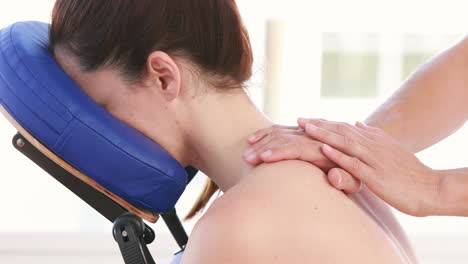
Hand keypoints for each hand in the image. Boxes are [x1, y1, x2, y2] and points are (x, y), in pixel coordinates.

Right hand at [243, 125, 361, 192]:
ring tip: (245, 155)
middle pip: (285, 138)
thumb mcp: (356, 182)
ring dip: (261, 142)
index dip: (281, 152)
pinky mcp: (300, 132)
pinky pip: (280, 128)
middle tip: (247, 159)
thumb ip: (346, 180)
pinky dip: (265, 132)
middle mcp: (313, 137)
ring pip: (280, 132)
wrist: (357, 156)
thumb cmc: (355, 175)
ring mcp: (305, 133)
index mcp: (325, 148)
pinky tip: (252, 139)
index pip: (299, 146)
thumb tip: (333, 176)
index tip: (263, 158)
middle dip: (264, 148)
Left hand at [301, 118, 441, 216]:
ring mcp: (374, 159)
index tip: (305, 120)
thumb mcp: (389, 150)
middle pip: (341, 131)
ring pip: (345, 143)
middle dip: (319, 125)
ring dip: (324, 134)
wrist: (432, 188)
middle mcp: (372, 145)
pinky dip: (339, 155)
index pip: (343, 128)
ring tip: (305, 128)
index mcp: (373, 141)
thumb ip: (372, 136)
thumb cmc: (409, 173)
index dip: (324, 123)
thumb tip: (357, 122)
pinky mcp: (376, 175)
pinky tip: (324, 149)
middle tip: (299, 120)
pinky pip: (354, 163)